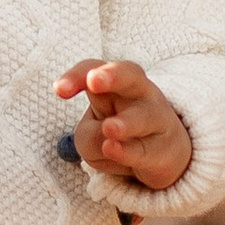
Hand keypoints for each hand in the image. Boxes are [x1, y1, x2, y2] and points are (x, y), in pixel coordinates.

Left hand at [54, 57, 192, 192]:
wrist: (163, 155)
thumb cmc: (117, 137)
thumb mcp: (90, 136)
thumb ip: (89, 135)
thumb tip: (105, 141)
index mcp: (115, 84)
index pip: (95, 69)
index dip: (77, 75)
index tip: (59, 90)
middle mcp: (139, 94)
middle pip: (130, 75)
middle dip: (113, 75)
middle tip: (93, 81)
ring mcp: (157, 120)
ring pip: (143, 116)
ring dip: (126, 122)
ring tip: (109, 128)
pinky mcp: (165, 150)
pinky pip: (146, 150)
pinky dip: (128, 152)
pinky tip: (112, 150)